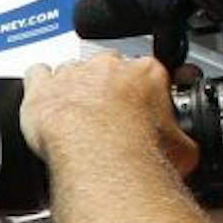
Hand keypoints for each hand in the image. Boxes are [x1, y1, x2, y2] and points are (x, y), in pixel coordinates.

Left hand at [19, 53, 197, 176]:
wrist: (95, 155)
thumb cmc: (136, 151)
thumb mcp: (181, 150)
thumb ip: (180, 139)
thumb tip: (185, 150)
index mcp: (149, 73)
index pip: (150, 73)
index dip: (144, 92)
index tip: (141, 107)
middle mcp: (110, 67)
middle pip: (110, 67)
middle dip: (108, 87)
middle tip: (107, 116)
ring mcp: (73, 74)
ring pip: (73, 69)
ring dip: (74, 87)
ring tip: (75, 114)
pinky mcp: (41, 87)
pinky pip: (37, 74)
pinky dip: (39, 84)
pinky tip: (43, 100)